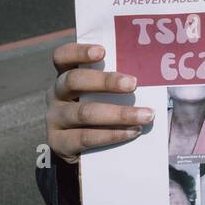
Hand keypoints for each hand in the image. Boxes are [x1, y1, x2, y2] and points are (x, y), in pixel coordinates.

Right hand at [46, 43, 153, 163]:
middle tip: (133, 83)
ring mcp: (54, 119)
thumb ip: (114, 84)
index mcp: (65, 75)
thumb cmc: (100, 112)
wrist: (84, 152)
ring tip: (145, 115)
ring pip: (84, 112)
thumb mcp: (101, 94)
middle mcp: (55, 94)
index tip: (103, 51)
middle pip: (73, 80)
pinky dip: (112, 134)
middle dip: (105, 81)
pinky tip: (132, 132)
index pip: (63, 57)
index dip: (79, 52)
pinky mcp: (58, 143)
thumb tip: (150, 74)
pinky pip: (86, 137)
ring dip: (118, 113)